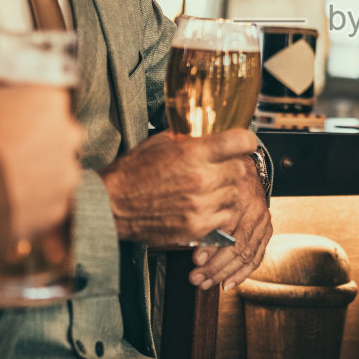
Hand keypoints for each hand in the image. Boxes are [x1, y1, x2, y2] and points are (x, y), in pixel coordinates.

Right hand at [0, 62, 82, 243]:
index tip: (4, 115)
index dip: (22, 106)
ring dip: (34, 171)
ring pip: (53, 168)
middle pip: (54, 132)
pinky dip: (31, 200)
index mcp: (50, 99)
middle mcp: (67, 134)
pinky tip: (5, 198)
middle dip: (32, 139)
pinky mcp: (58, 206)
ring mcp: (65, 172)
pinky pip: (48, 200)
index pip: (44, 97)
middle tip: (2, 147)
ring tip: (0, 176)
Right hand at [100, 128, 256, 247]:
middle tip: (217, 169)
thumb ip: (187, 137)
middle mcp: (201, 179)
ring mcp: (201, 205)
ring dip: (225, 191)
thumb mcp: (158, 143)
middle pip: (239, 170)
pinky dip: (218, 212)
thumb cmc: (131, 173)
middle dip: (231, 167)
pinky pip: (225, 217)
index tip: (244, 143)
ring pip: (234, 195)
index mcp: (193, 153)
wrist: (112, 206)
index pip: (240, 142)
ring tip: (206, 190)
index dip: (246, 141)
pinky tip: (203, 207)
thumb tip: (206, 131)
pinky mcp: (198, 227)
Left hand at [190, 169, 271, 291]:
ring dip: (226, 273)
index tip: (195, 260)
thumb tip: (185, 240)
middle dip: (215, 267)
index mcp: (240, 196)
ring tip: (207, 284)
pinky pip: (257, 256)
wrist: (244, 167)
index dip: (211, 246)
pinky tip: (228, 283)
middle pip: (238, 246)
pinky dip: (243, 273)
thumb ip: (200, 211)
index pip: (227, 227)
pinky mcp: (267, 230)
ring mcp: (263, 221)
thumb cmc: (220, 178)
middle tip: (196, 278)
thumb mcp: (208, 187)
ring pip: (247, 254)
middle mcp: (255, 210)